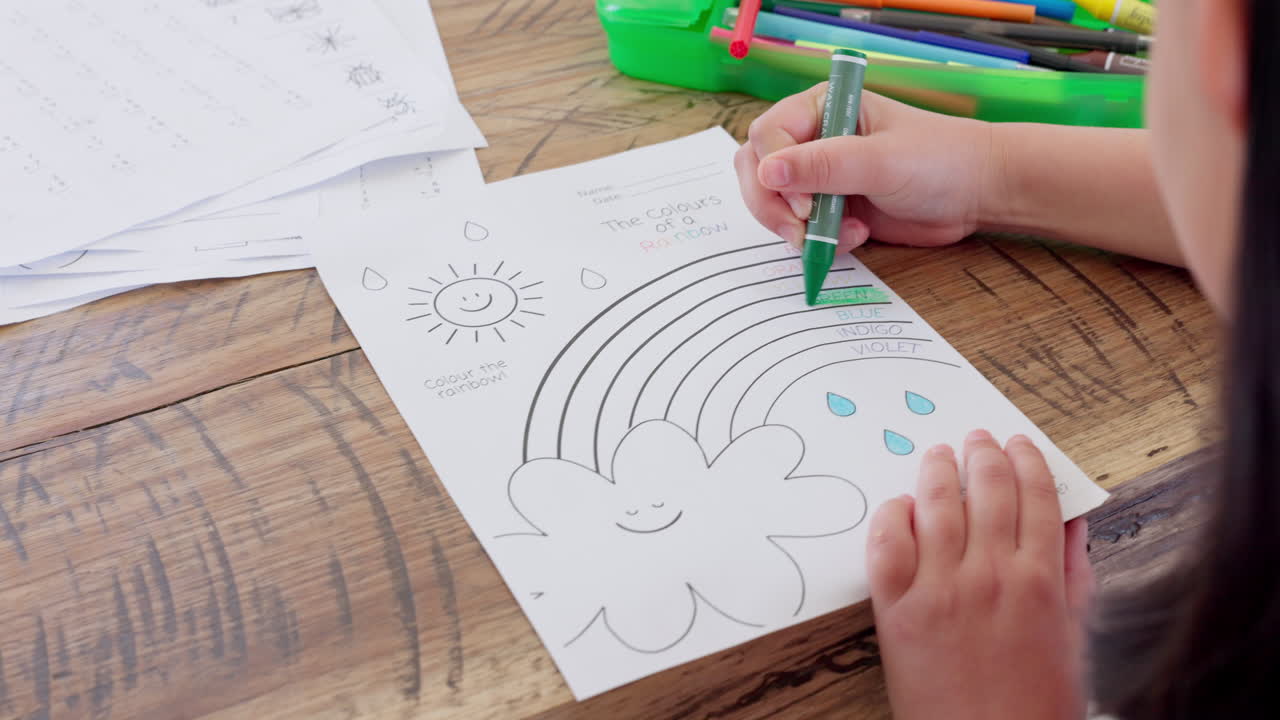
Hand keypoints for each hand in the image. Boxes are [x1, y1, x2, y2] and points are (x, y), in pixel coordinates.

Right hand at [734, 87, 999, 251]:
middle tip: (801, 231)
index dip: (774, 172)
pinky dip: (817, 241)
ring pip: (772, 203)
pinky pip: (799, 228)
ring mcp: (819, 176)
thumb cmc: (939, 159)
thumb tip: (766, 171)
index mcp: (821, 108)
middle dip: (772, 206)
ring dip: (795, 228)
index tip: (801, 204)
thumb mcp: (879, 161)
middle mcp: (813, 139)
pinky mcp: (830, 208)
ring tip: (836, 237)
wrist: (978, 193)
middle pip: (757, 170)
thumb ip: (823, 166)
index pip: (767, 136)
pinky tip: (855, 237)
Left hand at [867, 430, 1093, 719]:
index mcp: (1040, 580)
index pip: (1037, 497)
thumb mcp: (1073, 639)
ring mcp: (940, 588)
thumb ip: (1073, 577)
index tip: (1019, 444)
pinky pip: (887, 543)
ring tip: (937, 454)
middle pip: (988, 490)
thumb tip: (1073, 526)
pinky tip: (899, 504)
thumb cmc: (1034, 705)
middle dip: (984, 455)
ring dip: (938, 471)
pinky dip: (893, 515)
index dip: (1028, 462)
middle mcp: (990, 574)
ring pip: (937, 505)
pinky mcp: (897, 608)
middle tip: (977, 438)